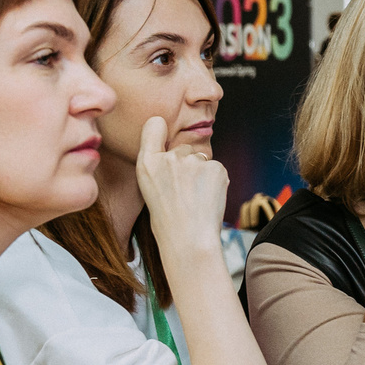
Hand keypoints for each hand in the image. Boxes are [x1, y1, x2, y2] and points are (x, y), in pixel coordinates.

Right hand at [132, 116, 228, 259]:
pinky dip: (215, 183)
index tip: (162, 132)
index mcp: (147, 162)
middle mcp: (169, 157)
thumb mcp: (150, 188)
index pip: (154, 125)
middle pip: (184, 148)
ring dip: (202, 175)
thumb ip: (160, 165)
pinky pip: (217, 170)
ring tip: (194, 200)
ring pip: (202, 161)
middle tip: (182, 193)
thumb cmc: (167, 218)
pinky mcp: (216, 168)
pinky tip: (207, 199)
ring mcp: (193, 161)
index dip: (160, 129)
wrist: (188, 239)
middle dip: (186, 164)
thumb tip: (178, 152)